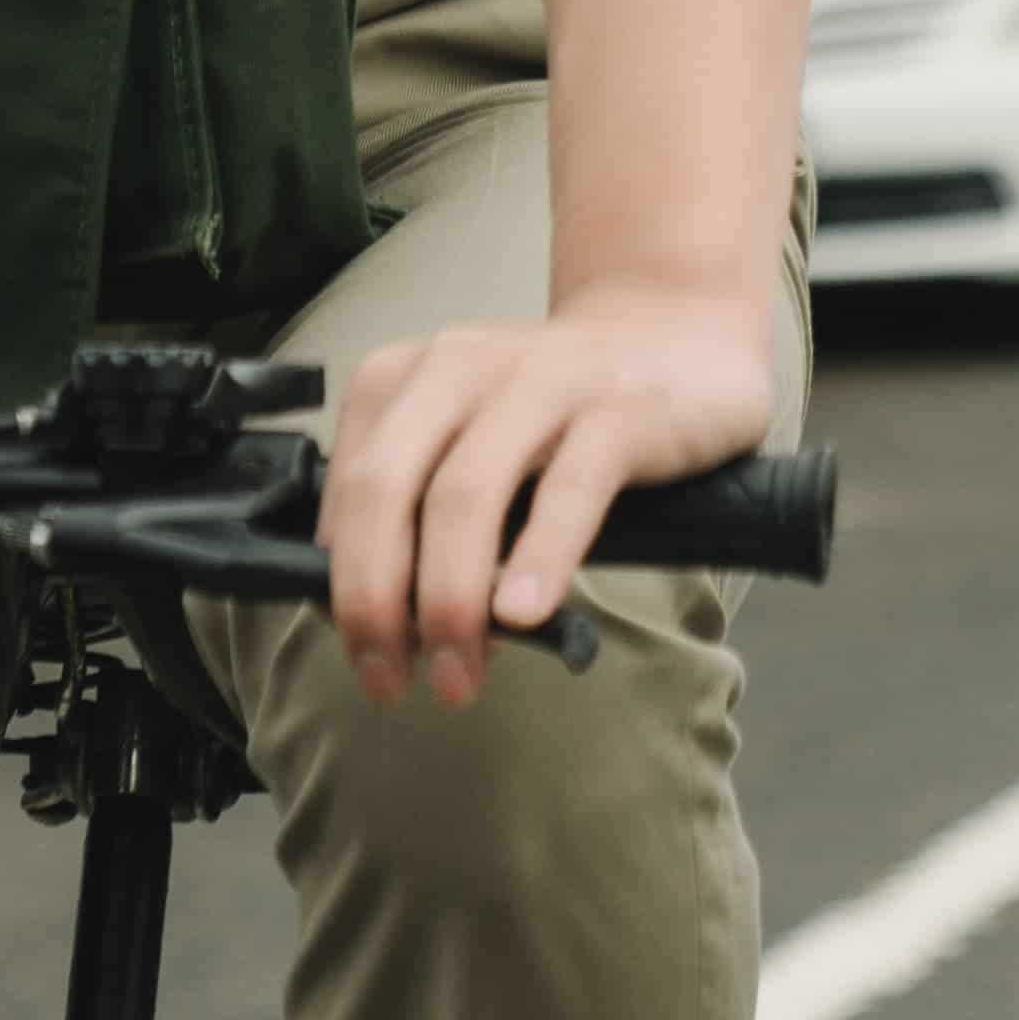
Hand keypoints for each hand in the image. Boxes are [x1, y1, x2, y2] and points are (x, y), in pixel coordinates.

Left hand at [323, 275, 777, 708]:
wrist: (679, 339)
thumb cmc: (562, 411)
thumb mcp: (473, 440)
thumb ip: (424, 511)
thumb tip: (389, 625)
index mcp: (409, 376)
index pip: (344, 488)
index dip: (339, 583)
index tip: (362, 651)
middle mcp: (461, 366)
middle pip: (384, 490)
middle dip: (374, 601)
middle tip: (389, 680)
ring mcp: (542, 380)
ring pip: (465, 493)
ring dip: (448, 601)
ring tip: (459, 673)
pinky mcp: (619, 408)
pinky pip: (568, 490)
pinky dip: (537, 558)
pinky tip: (524, 614)